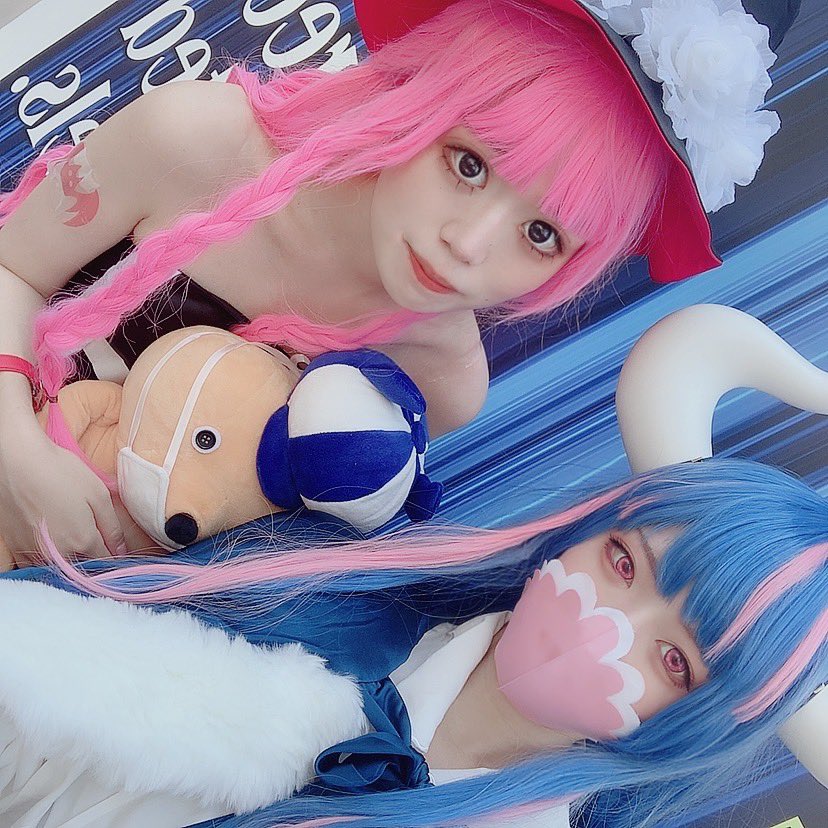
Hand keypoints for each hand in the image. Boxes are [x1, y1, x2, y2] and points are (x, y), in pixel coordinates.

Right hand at [0, 425, 124, 560]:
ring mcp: (34, 553)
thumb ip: (112, 527)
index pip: (106, 560)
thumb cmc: (60, 472)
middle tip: (90, 533)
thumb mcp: (98, 494)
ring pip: (60, 566)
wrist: (16, 461)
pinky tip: (50, 538)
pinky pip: (35, 564)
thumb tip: (121, 550)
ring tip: (69, 532)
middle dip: (92, 557)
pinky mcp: (15, 548)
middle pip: (83, 566)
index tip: (113, 544)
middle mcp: (58, 554)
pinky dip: (47, 557)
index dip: (113, 553)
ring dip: (70, 558)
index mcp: (83, 541)